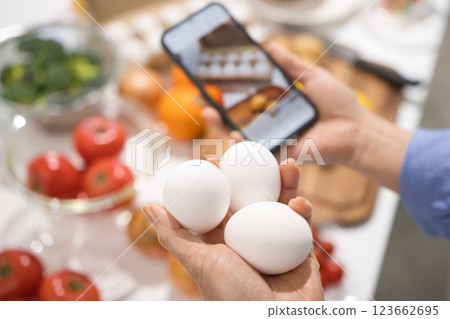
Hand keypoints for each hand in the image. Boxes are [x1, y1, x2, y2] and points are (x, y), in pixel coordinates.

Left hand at [142, 160, 322, 300]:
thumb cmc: (231, 295)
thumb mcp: (199, 261)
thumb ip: (174, 234)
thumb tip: (147, 207)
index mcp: (224, 234)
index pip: (222, 196)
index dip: (221, 172)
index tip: (219, 150)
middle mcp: (248, 233)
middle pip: (252, 192)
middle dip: (254, 167)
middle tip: (252, 144)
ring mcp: (276, 239)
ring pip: (280, 201)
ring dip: (286, 181)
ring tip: (287, 164)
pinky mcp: (299, 248)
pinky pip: (302, 223)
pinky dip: (303, 211)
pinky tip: (300, 205)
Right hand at [203, 43, 370, 165]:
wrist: (355, 130)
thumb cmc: (338, 105)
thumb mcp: (311, 77)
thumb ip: (290, 64)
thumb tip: (270, 47)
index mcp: (277, 105)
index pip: (247, 97)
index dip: (228, 90)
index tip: (211, 81)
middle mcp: (272, 122)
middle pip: (238, 116)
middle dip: (217, 107)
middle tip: (199, 97)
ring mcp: (275, 139)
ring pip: (242, 134)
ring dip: (222, 124)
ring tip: (208, 110)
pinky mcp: (281, 153)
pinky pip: (258, 150)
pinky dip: (244, 143)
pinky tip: (232, 132)